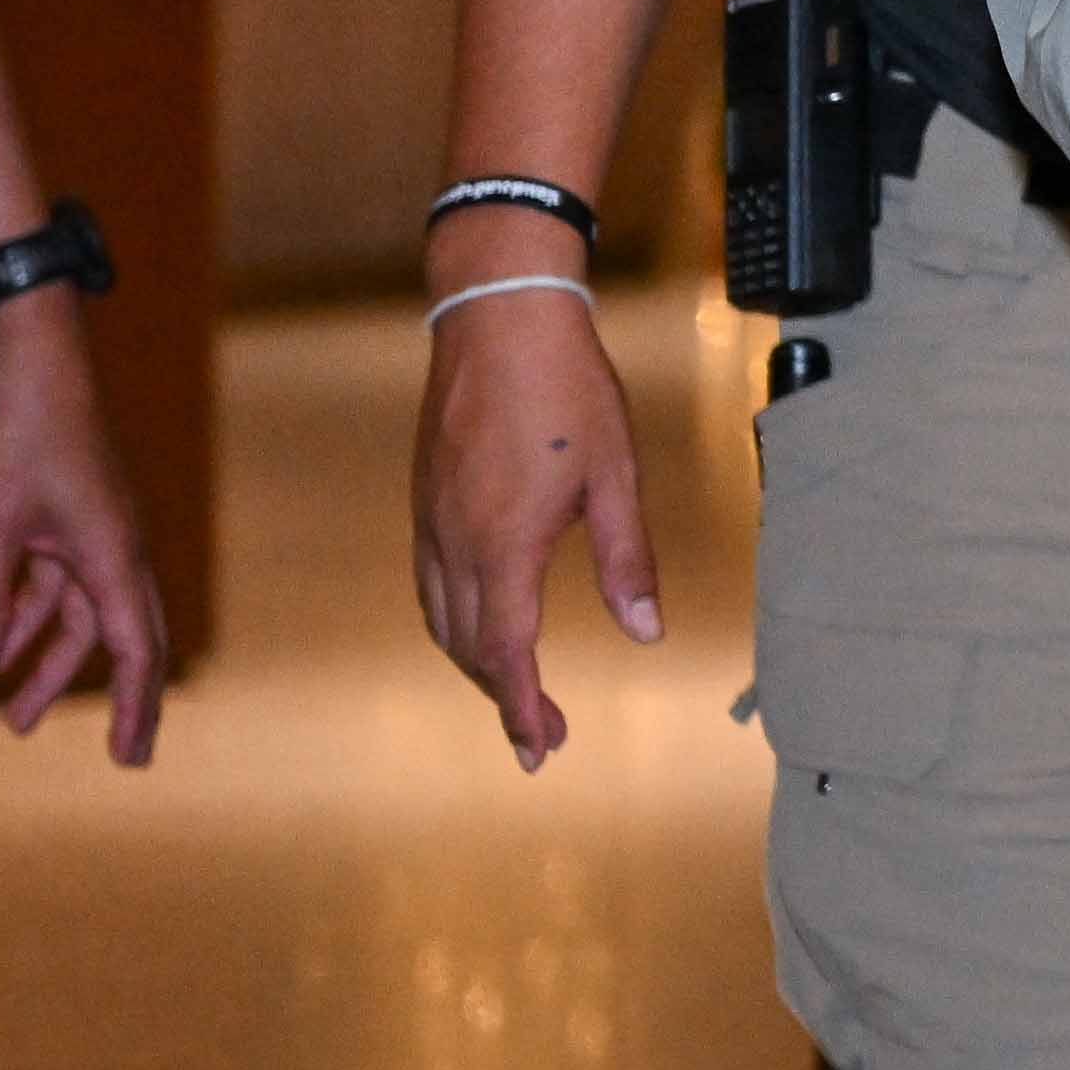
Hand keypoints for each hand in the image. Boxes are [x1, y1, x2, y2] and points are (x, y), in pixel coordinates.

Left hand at [0, 288, 165, 765]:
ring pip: (82, 614)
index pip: (132, 645)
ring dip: (51, 662)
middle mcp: (115, 546)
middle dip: (117, 697)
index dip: (133, 705)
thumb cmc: (20, 431)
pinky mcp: (68, 515)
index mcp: (112, 550)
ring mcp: (93, 530)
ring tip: (13, 717)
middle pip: (123, 636)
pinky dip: (29, 617)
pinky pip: (57, 583)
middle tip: (122, 756)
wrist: (31, 354)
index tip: (129, 756)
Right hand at [412, 263, 650, 770]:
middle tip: (542, 736)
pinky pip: (430, 583)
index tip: (539, 750)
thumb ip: (628, 559)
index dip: (522, 708)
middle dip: (504, 698)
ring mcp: (431, 521)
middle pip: (470, 648)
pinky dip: (456, 621)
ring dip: (478, 663)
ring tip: (517, 690)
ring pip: (443, 620)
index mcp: (504, 543)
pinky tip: (484, 623)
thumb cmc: (569, 390)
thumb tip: (645, 633)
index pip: (506, 652)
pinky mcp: (424, 500)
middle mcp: (455, 542)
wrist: (499, 319)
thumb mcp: (616, 474)